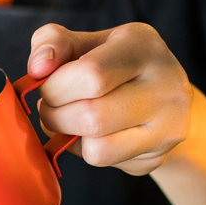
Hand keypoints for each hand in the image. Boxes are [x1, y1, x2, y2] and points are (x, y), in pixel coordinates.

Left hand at [27, 22, 192, 175]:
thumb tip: (38, 68)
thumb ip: (53, 41)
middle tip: (51, 106)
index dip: (55, 86)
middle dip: (55, 115)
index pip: (91, 75)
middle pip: (91, 117)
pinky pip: (104, 162)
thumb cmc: (112, 64)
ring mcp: (168, 126)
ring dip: (67, 137)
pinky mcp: (157, 157)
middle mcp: (167, 86)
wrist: (161, 95)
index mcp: (143, 47)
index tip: (47, 85)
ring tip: (68, 119)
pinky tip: (91, 133)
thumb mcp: (85, 42)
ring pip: (97, 148)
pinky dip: (84, 151)